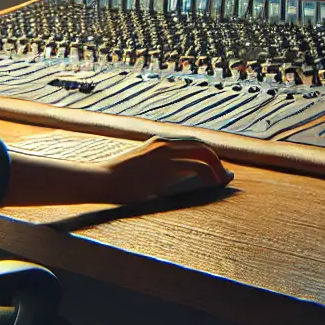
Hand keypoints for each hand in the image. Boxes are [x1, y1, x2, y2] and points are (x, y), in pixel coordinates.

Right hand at [98, 137, 230, 203]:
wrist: (101, 180)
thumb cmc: (115, 178)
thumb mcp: (138, 166)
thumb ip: (155, 167)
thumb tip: (171, 178)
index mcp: (158, 142)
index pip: (190, 142)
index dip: (206, 153)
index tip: (215, 166)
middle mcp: (164, 143)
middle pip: (200, 146)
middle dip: (215, 160)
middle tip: (224, 174)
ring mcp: (166, 153)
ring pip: (202, 154)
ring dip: (216, 167)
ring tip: (223, 180)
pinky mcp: (166, 167)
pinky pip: (196, 167)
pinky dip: (209, 173)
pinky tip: (214, 183)